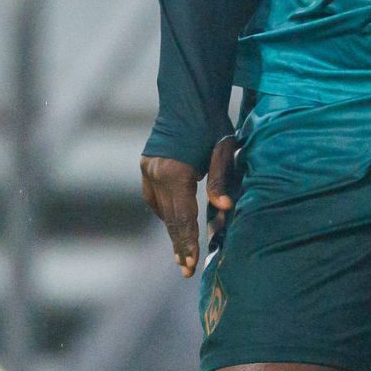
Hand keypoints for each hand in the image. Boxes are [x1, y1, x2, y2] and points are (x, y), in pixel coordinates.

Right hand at [140, 135, 236, 275]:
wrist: (188, 100)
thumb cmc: (211, 125)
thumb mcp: (222, 151)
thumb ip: (220, 180)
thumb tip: (225, 208)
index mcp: (175, 173)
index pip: (183, 217)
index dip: (188, 243)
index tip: (191, 266)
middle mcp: (156, 174)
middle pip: (170, 219)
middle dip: (180, 245)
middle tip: (186, 271)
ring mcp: (147, 170)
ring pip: (161, 210)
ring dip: (173, 231)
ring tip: (183, 255)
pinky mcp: (145, 166)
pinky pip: (155, 198)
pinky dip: (165, 212)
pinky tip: (174, 225)